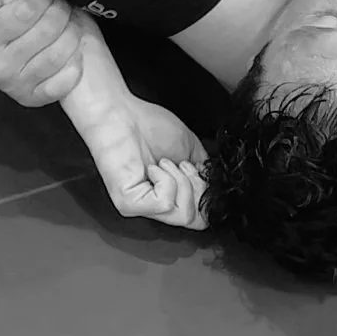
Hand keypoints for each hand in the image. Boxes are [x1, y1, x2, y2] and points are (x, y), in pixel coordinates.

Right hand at [0, 0, 83, 105]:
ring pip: (58, 54)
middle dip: (60, 10)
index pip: (26, 11)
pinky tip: (71, 49)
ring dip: (71, 31)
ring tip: (67, 21)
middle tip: (59, 4)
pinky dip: (73, 64)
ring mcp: (16, 85)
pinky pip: (63, 83)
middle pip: (47, 30)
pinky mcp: (33, 97)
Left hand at [82, 96, 209, 229]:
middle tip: (183, 165)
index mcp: (171, 195)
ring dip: (182, 182)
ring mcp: (142, 206)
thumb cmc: (148, 126)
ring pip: (184, 215)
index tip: (196, 168)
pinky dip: (167, 180)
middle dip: (199, 188)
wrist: (121, 114)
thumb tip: (215, 186)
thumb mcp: (191, 150)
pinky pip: (165, 203)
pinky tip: (152, 167)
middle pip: (197, 221)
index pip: (201, 217)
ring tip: (165, 163)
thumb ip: (205, 173)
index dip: (207, 193)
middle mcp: (156, 205)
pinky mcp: (129, 203)